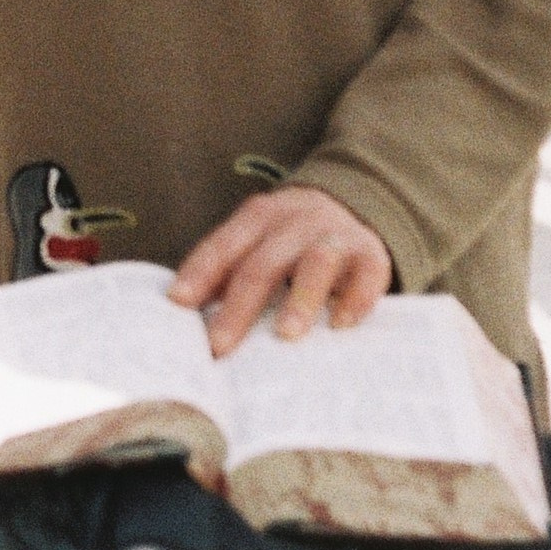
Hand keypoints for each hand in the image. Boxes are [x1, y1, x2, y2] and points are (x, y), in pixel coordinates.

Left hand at [167, 185, 394, 355]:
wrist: (352, 205)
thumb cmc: (290, 240)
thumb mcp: (258, 241)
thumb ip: (227, 271)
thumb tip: (183, 312)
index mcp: (260, 216)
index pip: (225, 244)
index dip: (200, 273)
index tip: (178, 304)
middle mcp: (296, 221)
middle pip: (264, 261)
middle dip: (240, 305)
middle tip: (221, 344)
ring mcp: (336, 235)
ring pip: (317, 262)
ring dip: (300, 298)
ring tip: (286, 334)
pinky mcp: (372, 254)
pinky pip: (368, 273)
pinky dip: (356, 299)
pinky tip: (342, 325)